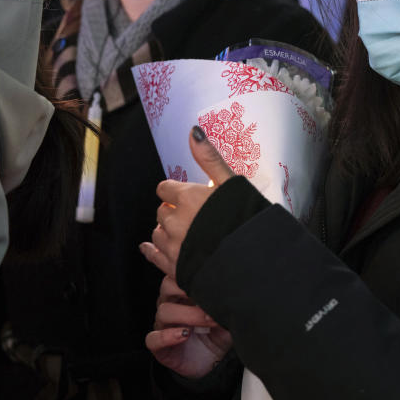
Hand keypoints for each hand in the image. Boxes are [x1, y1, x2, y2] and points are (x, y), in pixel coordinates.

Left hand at [140, 126, 234, 278]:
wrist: (251, 258)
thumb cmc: (245, 218)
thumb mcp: (231, 183)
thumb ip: (209, 158)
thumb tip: (193, 131)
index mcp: (187, 198)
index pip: (165, 189)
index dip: (175, 192)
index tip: (185, 196)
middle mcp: (174, 221)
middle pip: (161, 211)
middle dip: (172, 211)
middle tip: (190, 215)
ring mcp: (173, 246)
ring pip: (157, 233)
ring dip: (166, 230)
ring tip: (182, 232)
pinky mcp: (174, 267)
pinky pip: (153, 256)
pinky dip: (150, 251)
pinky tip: (148, 249)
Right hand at [146, 275, 232, 378]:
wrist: (216, 360)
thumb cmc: (219, 330)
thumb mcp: (225, 310)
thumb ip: (223, 295)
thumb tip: (230, 281)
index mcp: (183, 291)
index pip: (177, 272)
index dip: (183, 269)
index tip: (204, 272)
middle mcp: (171, 304)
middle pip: (167, 286)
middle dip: (189, 291)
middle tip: (210, 300)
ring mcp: (163, 324)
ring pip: (164, 312)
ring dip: (188, 315)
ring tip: (208, 321)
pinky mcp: (159, 346)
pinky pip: (154, 339)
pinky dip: (167, 336)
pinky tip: (184, 335)